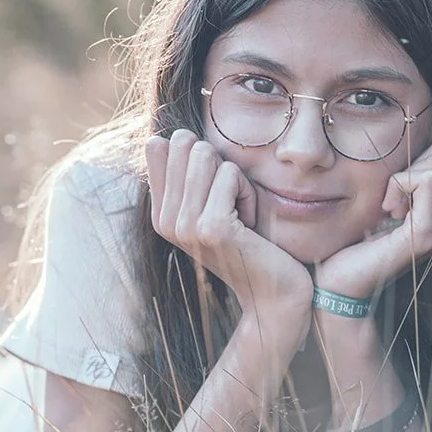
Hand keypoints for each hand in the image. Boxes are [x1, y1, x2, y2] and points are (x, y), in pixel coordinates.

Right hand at [145, 130, 312, 332]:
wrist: (272, 295)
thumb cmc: (251, 245)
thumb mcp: (212, 206)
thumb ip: (188, 175)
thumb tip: (167, 136)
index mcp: (160, 213)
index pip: (158, 146)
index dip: (198, 157)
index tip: (213, 195)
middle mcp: (164, 220)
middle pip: (183, 143)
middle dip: (217, 164)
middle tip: (230, 203)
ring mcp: (185, 225)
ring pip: (206, 155)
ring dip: (235, 179)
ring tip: (240, 214)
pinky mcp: (212, 228)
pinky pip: (231, 174)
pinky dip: (249, 192)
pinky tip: (250, 224)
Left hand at [313, 137, 431, 300]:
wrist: (344, 280)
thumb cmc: (363, 237)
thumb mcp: (396, 197)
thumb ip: (418, 173)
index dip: (430, 152)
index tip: (405, 183)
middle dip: (418, 160)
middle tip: (395, 194)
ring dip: (406, 174)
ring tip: (391, 204)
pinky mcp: (426, 234)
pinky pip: (426, 180)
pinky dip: (399, 183)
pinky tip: (387, 207)